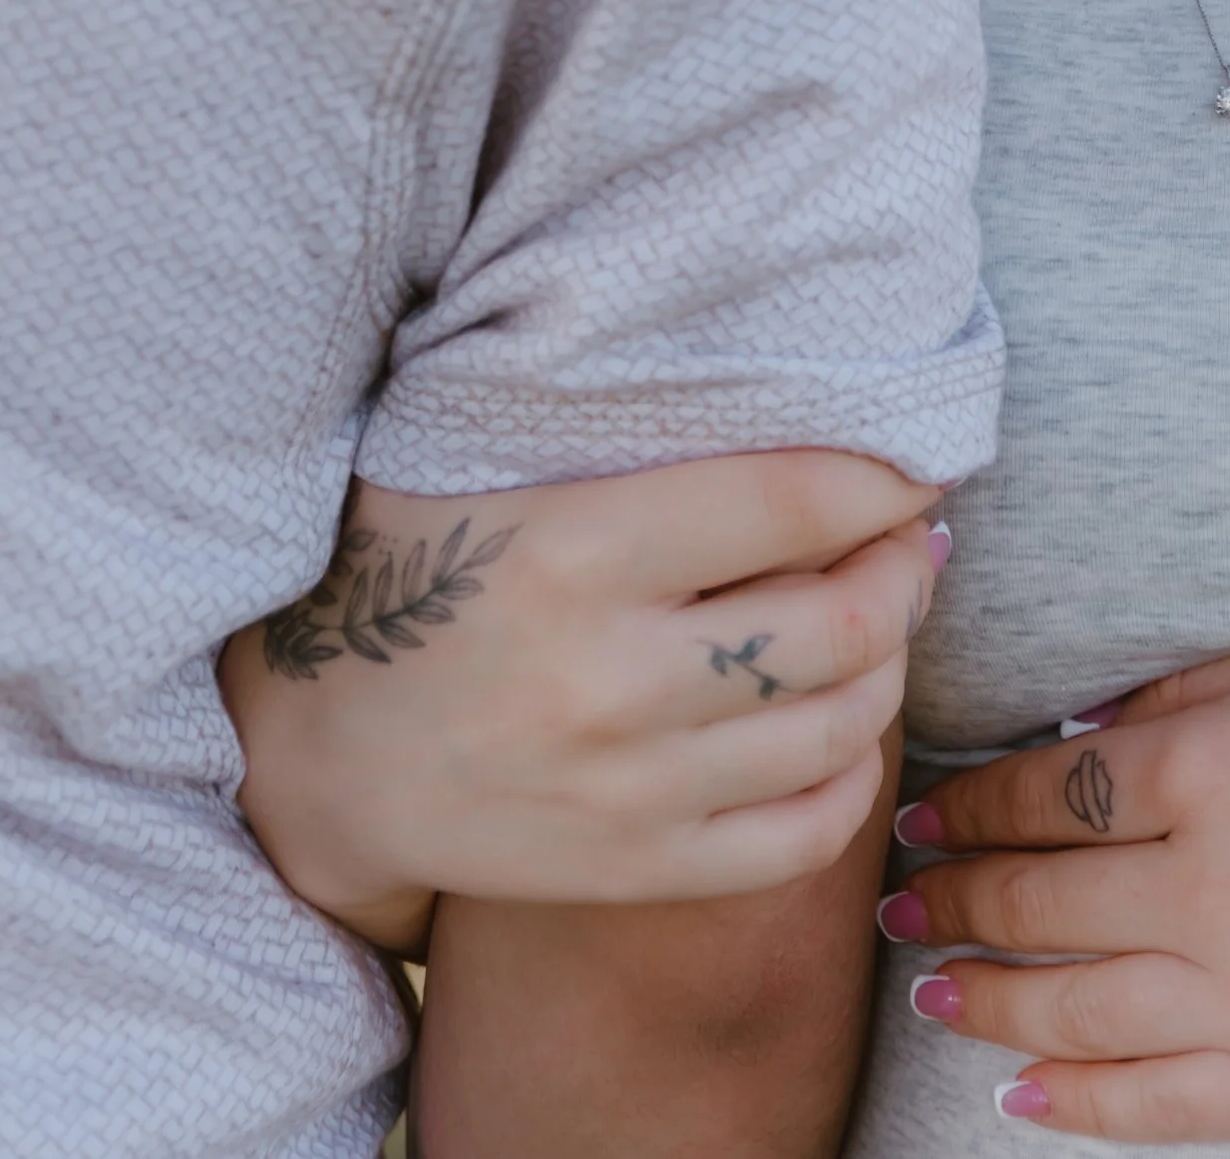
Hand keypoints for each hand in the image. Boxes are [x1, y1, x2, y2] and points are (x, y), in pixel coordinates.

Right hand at [224, 448, 944, 940]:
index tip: (912, 465)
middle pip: (841, 623)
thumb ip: (610, 419)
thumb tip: (766, 361)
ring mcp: (628, 787)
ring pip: (837, 727)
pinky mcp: (634, 868)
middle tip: (912, 541)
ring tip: (885, 620)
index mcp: (577, 548)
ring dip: (891, 665)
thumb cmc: (411, 569)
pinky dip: (853, 777)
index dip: (883, 479)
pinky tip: (846, 726)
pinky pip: (801, 836)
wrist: (317, 756)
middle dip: (905, 571)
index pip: (793, 502)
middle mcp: (612, 675)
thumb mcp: (479, 461)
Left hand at [887, 636, 1229, 1139]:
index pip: (1042, 797)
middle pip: (1039, 906)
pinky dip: (1081, 1101)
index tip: (924, 818)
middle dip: (952, 902)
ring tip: (931, 985)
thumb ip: (1181, 700)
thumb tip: (1076, 736)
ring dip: (986, 998)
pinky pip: (1165, 1105)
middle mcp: (1210, 889)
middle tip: (897, 899)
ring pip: (1076, 1010)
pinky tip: (1024, 1088)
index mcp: (1203, 771)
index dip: (970, 811)